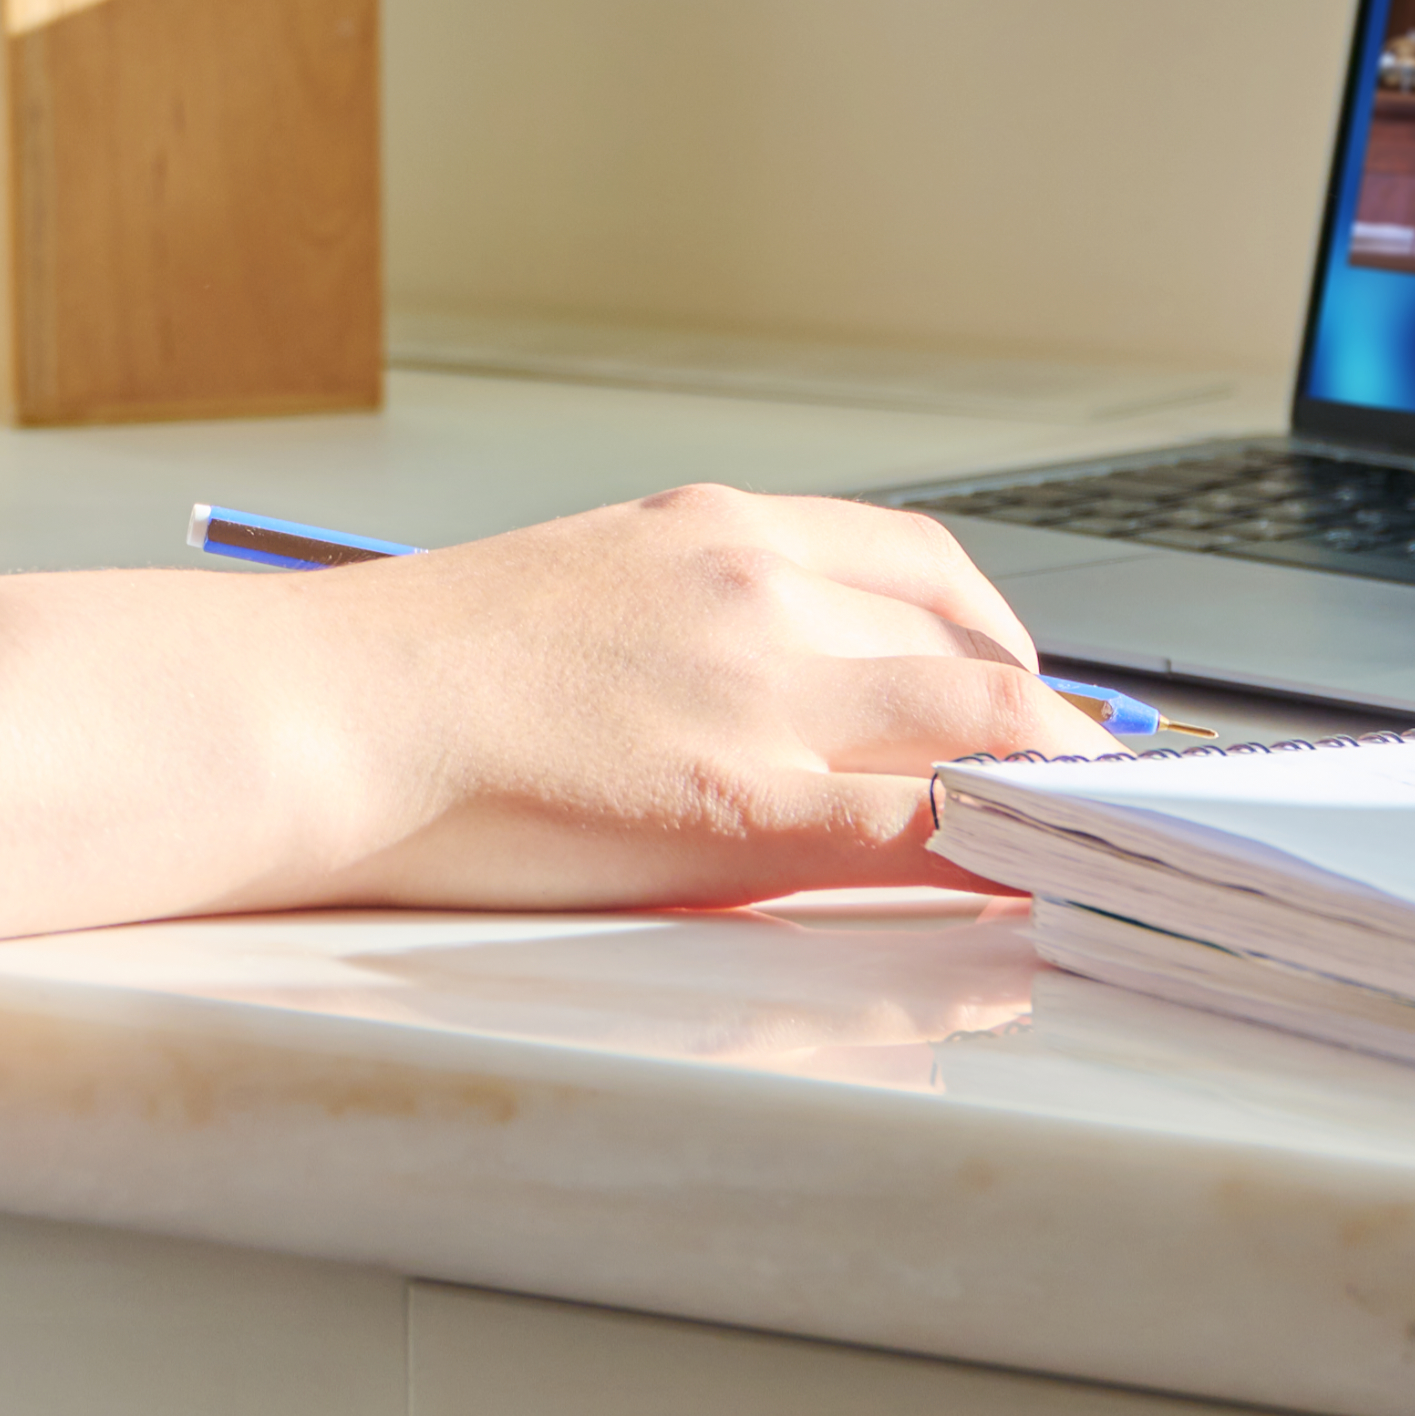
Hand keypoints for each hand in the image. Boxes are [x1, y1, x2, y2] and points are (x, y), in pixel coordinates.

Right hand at [277, 487, 1118, 906]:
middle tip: (1072, 782)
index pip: (914, 560)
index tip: (1016, 687)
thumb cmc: (410, 676)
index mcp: (711, 529)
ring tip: (1089, 840)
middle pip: (972, 640)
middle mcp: (758, 586)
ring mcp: (761, 691)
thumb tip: (750, 692)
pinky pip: (930, 827)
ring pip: (983, 724)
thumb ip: (684, 625)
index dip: (992, 632)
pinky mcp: (748, 804)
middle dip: (1047, 717)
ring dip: (1056, 782)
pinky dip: (1005, 852)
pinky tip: (1036, 886)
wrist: (324, 713)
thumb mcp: (575, 593)